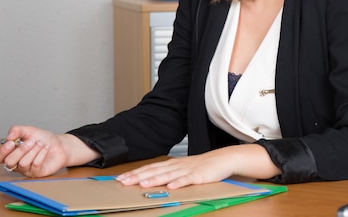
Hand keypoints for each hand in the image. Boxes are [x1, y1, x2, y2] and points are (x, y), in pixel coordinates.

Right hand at [0, 125, 99, 176]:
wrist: (59, 144)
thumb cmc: (43, 138)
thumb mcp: (29, 130)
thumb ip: (17, 130)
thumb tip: (8, 137)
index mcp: (11, 153)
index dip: (1, 152)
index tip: (11, 142)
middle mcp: (16, 163)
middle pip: (9, 162)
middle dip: (21, 149)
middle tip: (32, 141)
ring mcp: (26, 170)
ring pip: (23, 163)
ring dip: (34, 150)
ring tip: (41, 144)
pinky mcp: (37, 174)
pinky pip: (35, 166)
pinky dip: (41, 154)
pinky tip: (45, 149)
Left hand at [116, 144, 279, 188]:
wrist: (225, 159)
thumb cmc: (204, 167)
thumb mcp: (184, 170)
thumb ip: (170, 174)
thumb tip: (153, 181)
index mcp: (173, 164)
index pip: (151, 168)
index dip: (136, 173)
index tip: (121, 178)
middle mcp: (178, 165)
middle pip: (155, 170)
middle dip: (138, 176)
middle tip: (123, 181)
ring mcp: (189, 170)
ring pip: (168, 175)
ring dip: (154, 179)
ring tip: (141, 184)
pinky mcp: (200, 175)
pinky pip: (188, 180)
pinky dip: (179, 183)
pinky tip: (170, 187)